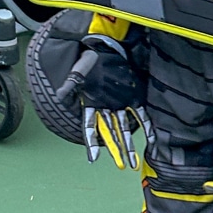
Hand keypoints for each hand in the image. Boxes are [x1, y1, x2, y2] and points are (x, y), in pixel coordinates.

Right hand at [53, 35, 147, 167]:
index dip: (91, 143)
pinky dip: (147, 126)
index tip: (93, 159)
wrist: (106, 46)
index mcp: (91, 105)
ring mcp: (120, 104)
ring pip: (124, 129)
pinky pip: (140, 114)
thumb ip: (71, 85)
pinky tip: (152, 140)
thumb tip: (60, 96)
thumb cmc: (89, 59)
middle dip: (116, 150)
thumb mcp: (79, 72)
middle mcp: (106, 108)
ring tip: (133, 162)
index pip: (90, 128)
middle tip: (123, 166)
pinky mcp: (133, 97)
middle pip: (110, 134)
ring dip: (129, 145)